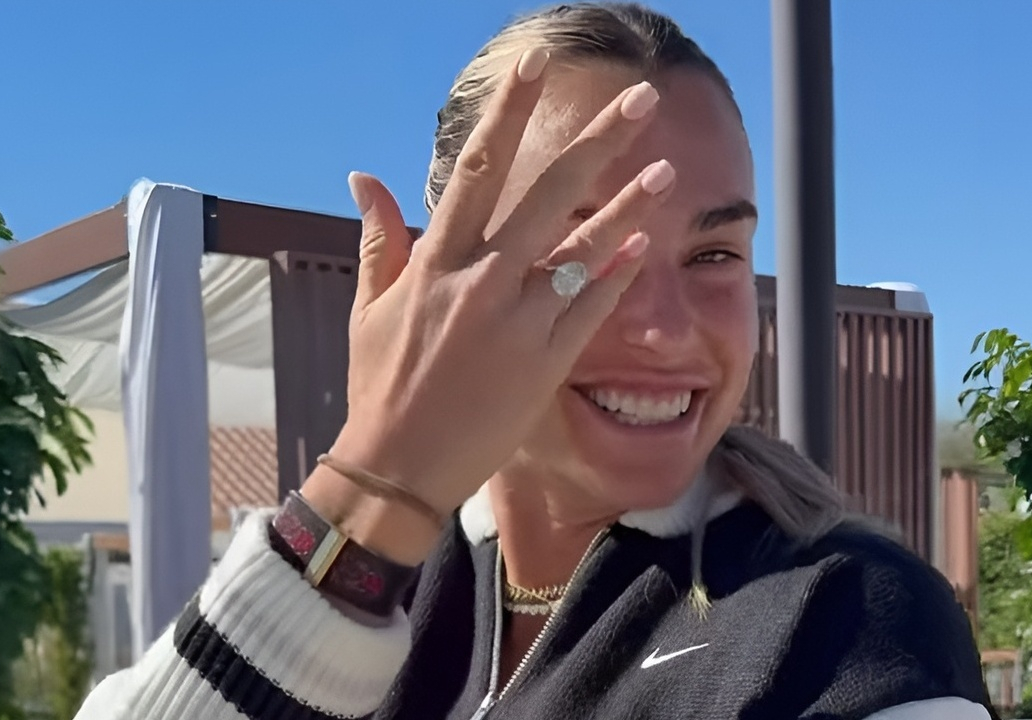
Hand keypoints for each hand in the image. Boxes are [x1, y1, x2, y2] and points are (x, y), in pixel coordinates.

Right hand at [332, 48, 675, 515]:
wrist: (399, 469)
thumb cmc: (380, 386)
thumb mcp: (371, 308)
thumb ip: (379, 238)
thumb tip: (364, 177)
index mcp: (433, 262)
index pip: (476, 169)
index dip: (506, 111)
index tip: (531, 63)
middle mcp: (479, 283)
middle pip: (548, 194)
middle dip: (597, 140)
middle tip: (639, 99)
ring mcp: (517, 323)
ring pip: (582, 248)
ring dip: (628, 204)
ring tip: (667, 167)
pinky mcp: (545, 363)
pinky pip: (590, 307)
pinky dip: (615, 272)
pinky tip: (644, 242)